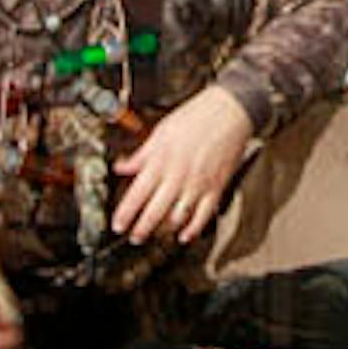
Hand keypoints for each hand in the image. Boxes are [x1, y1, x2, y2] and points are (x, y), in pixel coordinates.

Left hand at [111, 85, 254, 244]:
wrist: (229, 111)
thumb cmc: (196, 117)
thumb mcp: (161, 132)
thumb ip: (141, 154)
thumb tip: (122, 166)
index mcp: (161, 160)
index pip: (137, 194)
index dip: (125, 213)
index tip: (118, 225)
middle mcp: (178, 175)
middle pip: (155, 211)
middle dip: (141, 229)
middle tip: (134, 237)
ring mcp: (198, 184)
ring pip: (177, 217)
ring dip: (164, 231)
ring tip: (156, 236)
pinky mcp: (216, 188)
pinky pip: (203, 216)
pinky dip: (192, 229)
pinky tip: (184, 235)